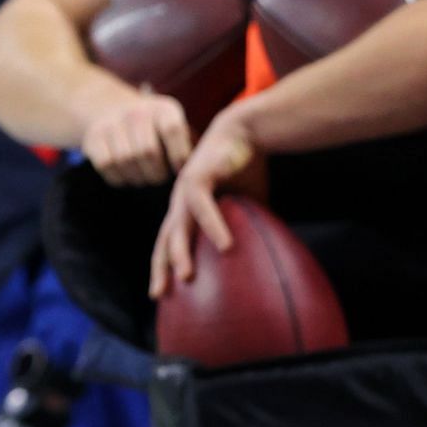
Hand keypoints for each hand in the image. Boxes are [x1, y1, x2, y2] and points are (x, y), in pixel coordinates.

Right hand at [81, 91, 191, 186]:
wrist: (111, 109)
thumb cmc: (154, 129)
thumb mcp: (172, 126)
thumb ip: (185, 145)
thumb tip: (191, 175)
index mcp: (162, 109)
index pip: (172, 130)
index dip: (178, 155)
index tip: (178, 170)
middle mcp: (135, 112)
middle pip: (147, 151)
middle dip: (156, 174)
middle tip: (158, 179)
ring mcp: (111, 123)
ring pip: (126, 161)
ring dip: (137, 177)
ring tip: (143, 178)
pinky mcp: (92, 137)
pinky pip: (106, 165)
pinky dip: (118, 177)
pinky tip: (126, 175)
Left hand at [148, 107, 267, 298]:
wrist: (245, 131)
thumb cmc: (243, 169)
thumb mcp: (246, 206)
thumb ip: (248, 229)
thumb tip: (266, 259)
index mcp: (187, 210)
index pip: (171, 242)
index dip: (165, 267)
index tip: (162, 295)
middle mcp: (181, 202)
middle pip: (165, 239)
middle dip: (160, 267)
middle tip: (159, 296)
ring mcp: (186, 189)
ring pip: (178, 225)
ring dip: (180, 251)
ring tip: (186, 277)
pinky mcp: (198, 175)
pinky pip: (201, 205)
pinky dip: (212, 225)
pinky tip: (224, 247)